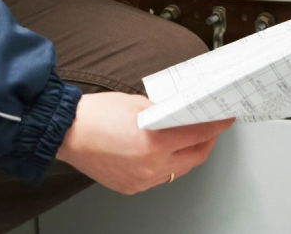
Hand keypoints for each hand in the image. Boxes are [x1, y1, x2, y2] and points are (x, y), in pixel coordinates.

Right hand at [54, 92, 233, 194]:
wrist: (66, 132)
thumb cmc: (95, 115)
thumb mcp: (136, 103)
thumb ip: (163, 111)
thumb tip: (179, 114)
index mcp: (155, 143)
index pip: (198, 135)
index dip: (215, 126)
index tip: (224, 119)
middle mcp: (151, 167)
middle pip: (194, 158)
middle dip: (206, 142)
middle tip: (210, 128)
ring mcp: (141, 181)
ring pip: (177, 170)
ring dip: (187, 155)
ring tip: (187, 138)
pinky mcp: (131, 187)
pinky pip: (158, 177)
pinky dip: (166, 164)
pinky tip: (162, 152)